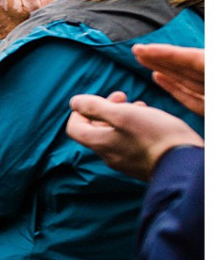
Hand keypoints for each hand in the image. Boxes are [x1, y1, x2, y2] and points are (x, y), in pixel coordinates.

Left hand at [67, 91, 203, 180]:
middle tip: (123, 96)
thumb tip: (74, 102)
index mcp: (100, 144)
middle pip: (96, 130)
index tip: (97, 99)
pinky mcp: (142, 163)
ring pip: (115, 134)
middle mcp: (109, 156)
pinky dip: (134, 127)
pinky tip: (150, 119)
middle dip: (105, 109)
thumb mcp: (123, 114)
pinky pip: (131, 143)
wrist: (185, 163)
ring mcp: (126, 162)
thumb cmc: (155, 136)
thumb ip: (95, 107)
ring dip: (122, 115)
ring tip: (139, 105)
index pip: (75, 128)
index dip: (80, 111)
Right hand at [134, 43, 204, 115]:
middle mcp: (211, 81)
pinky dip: (172, 87)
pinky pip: (189, 98)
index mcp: (213, 70)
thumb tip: (166, 69)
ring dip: (161, 68)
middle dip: (159, 57)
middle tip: (136, 50)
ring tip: (141, 59)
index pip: (191, 58)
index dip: (165, 53)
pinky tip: (157, 76)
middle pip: (185, 66)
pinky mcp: (207, 109)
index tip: (140, 49)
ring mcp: (209, 95)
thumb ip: (201, 63)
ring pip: (184, 79)